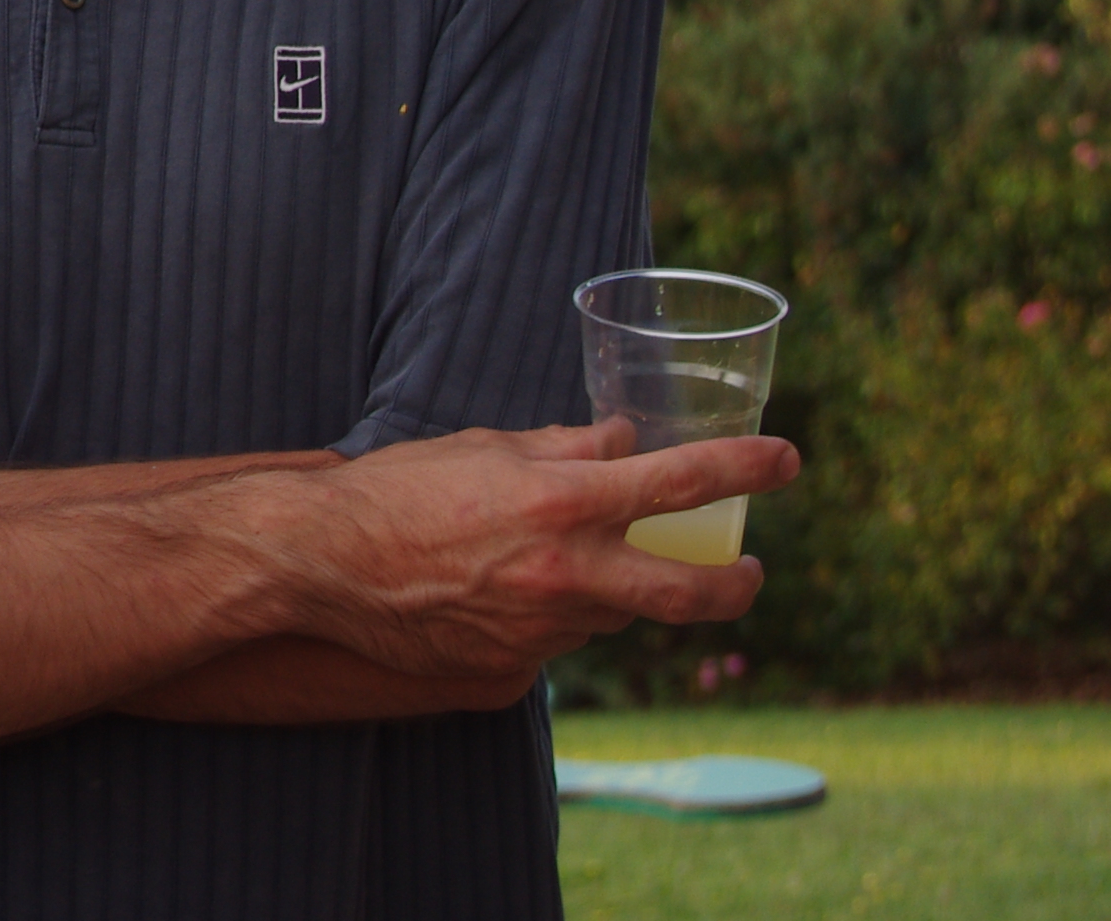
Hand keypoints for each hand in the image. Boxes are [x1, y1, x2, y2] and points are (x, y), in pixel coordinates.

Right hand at [269, 421, 801, 680]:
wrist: (324, 563)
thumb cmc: (397, 490)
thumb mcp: (486, 448)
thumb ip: (565, 448)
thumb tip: (625, 444)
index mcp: (564, 502)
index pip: (682, 482)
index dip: (747, 468)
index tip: (786, 459)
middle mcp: (568, 570)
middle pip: (692, 591)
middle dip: (739, 583)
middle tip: (751, 569)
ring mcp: (546, 627)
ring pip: (620, 610)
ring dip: (619, 586)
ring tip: (576, 557)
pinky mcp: (518, 666)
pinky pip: (565, 635)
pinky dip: (560, 609)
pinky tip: (515, 588)